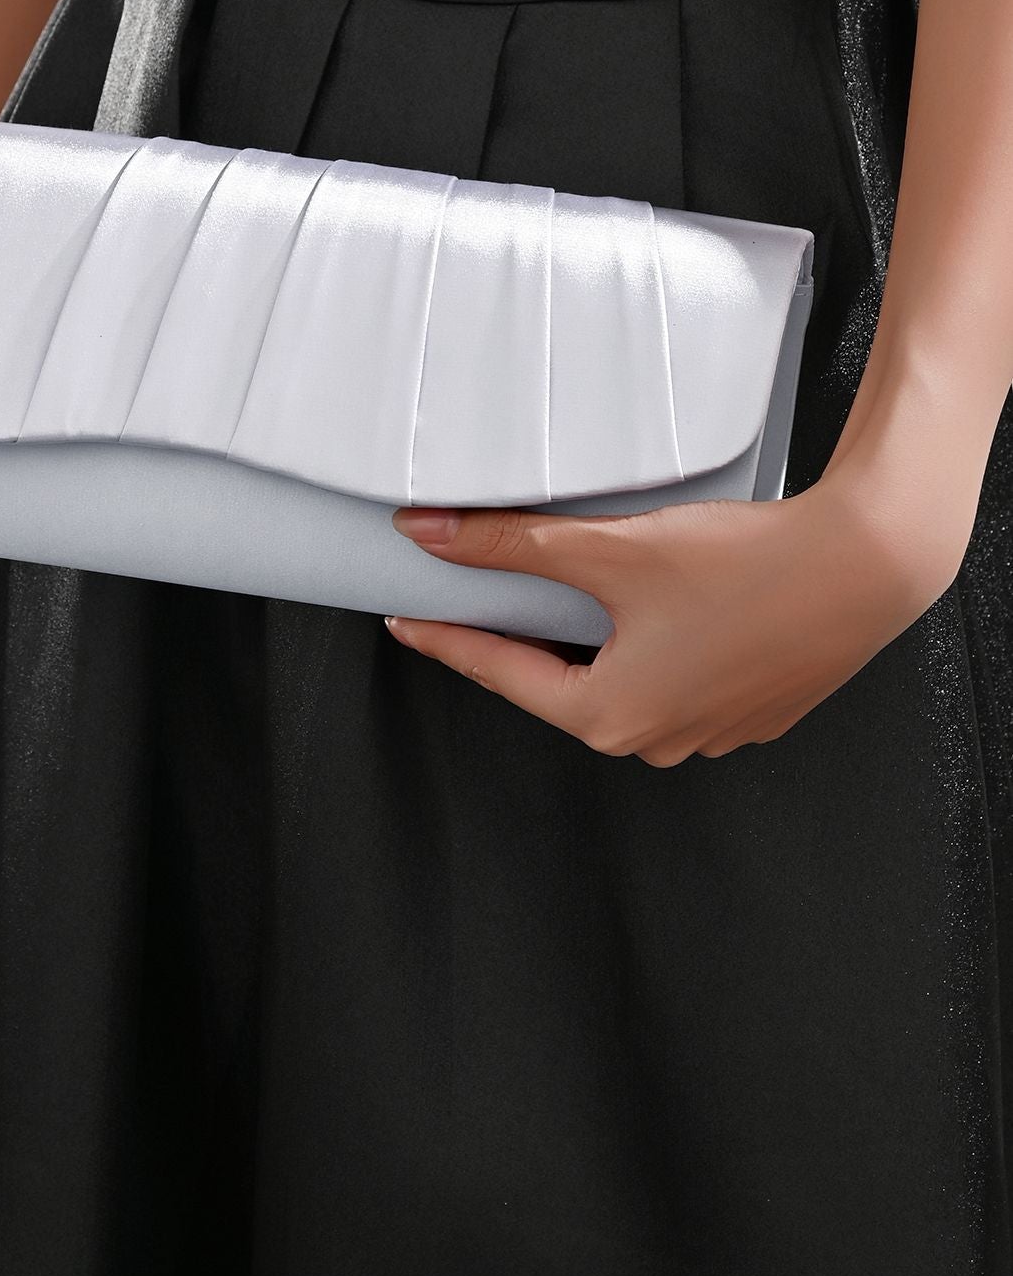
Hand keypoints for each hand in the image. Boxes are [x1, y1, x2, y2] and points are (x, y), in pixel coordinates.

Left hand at [384, 470, 967, 765]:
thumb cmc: (745, 567)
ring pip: (619, 683)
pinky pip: (674, 680)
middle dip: (519, 641)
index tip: (410, 622)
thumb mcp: (608, 552)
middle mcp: (658, 739)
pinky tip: (650, 608)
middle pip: (558, 683)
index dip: (449, 639)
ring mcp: (709, 730)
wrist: (865, 565)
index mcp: (612, 716)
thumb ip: (510, 547)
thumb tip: (430, 536)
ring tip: (563, 599)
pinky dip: (647, 646)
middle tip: (479, 603)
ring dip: (589, 643)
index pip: (500, 674)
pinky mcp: (750, 707)